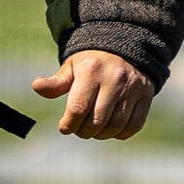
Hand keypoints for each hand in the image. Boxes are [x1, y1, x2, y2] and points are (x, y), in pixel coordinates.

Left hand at [32, 49, 152, 139]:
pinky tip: (109, 128)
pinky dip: (119, 134)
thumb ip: (56, 82)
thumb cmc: (93, 63)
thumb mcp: (72, 67)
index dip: (68, 125)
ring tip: (92, 130)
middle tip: (78, 129)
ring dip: (100, 135)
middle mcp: (114, 79)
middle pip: (96, 122)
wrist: (126, 48)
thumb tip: (37, 86)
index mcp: (92, 70)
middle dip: (83, 132)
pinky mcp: (146, 96)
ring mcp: (133, 88)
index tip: (65, 127)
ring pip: (114, 127)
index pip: (77, 109)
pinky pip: (133, 127)